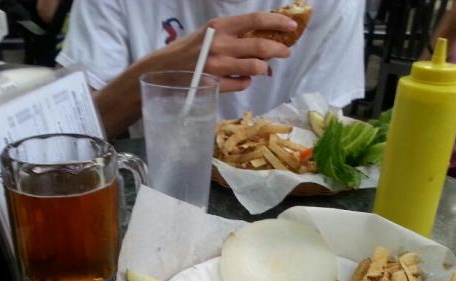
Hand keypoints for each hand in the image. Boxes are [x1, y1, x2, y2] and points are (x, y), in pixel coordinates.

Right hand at [162, 12, 297, 91]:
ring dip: (265, 68)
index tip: (292, 26)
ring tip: (264, 68)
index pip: (256, 20)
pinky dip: (247, 81)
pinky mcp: (215, 85)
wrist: (164, 70)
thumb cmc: (190, 50)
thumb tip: (264, 39)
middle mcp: (220, 44)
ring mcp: (218, 66)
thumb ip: (235, 35)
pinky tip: (242, 78)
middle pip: (261, 46)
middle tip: (286, 52)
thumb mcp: (210, 33)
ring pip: (256, 68)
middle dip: (280, 50)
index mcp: (220, 26)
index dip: (278, 22)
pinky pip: (243, 83)